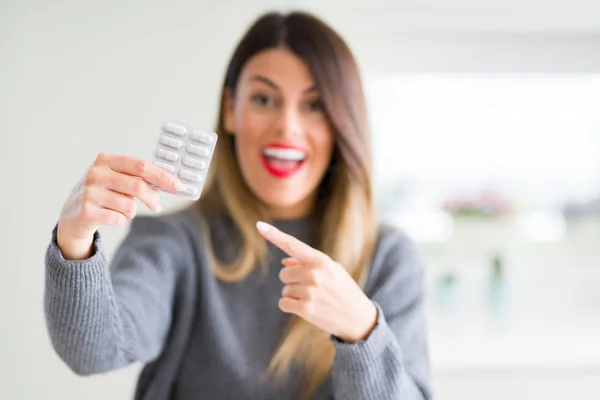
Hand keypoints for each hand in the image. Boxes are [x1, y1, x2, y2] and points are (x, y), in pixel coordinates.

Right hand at [57, 153, 184, 259]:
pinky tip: (110, 217)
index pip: (141, 165)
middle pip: (137, 186)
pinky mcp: (87, 212)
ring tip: (121, 210)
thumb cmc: (102, 194)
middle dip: (152, 198)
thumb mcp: (116, 179)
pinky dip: (121, 220)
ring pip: (129, 205)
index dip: (162, 176)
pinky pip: (119, 219)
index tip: (178, 185)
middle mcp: (95, 173)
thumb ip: (138, 178)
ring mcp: (89, 192)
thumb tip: (170, 181)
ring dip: (131, 211)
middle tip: (157, 206)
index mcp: (105, 160)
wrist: (72, 216)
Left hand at [256, 221, 377, 342]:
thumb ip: (308, 264)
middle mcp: (315, 274)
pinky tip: (306, 308)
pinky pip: (284, 303)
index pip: (293, 245)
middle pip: (284, 273)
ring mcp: (310, 291)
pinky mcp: (306, 308)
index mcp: (322, 261)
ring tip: (313, 299)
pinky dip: (290, 306)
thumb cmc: (343, 290)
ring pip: (285, 290)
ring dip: (294, 295)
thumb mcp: (332, 271)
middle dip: (292, 281)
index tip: (259, 225)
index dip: (275, 235)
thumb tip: (285, 262)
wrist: (358, 318)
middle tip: (310, 288)